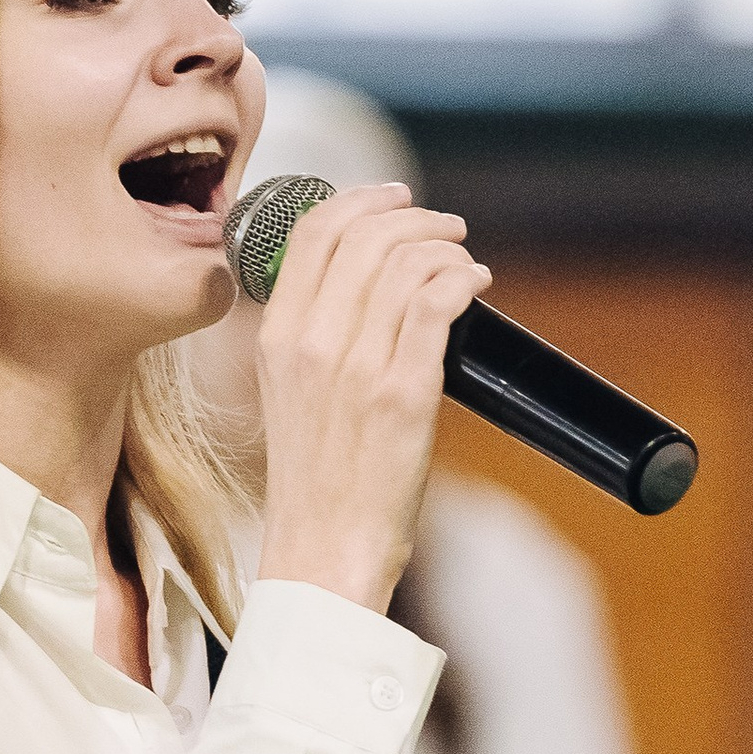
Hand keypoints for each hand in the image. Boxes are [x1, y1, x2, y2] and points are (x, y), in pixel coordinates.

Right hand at [254, 184, 491, 614]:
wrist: (321, 554)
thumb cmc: (315, 486)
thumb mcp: (289, 397)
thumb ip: (314, 338)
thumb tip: (367, 287)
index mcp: (276, 338)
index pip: (314, 233)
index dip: (361, 201)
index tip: (395, 199)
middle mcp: (311, 342)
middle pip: (366, 235)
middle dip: (416, 218)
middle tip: (446, 230)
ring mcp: (357, 365)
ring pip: (407, 262)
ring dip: (447, 249)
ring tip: (466, 263)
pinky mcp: (403, 392)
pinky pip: (438, 301)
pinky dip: (464, 281)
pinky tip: (476, 286)